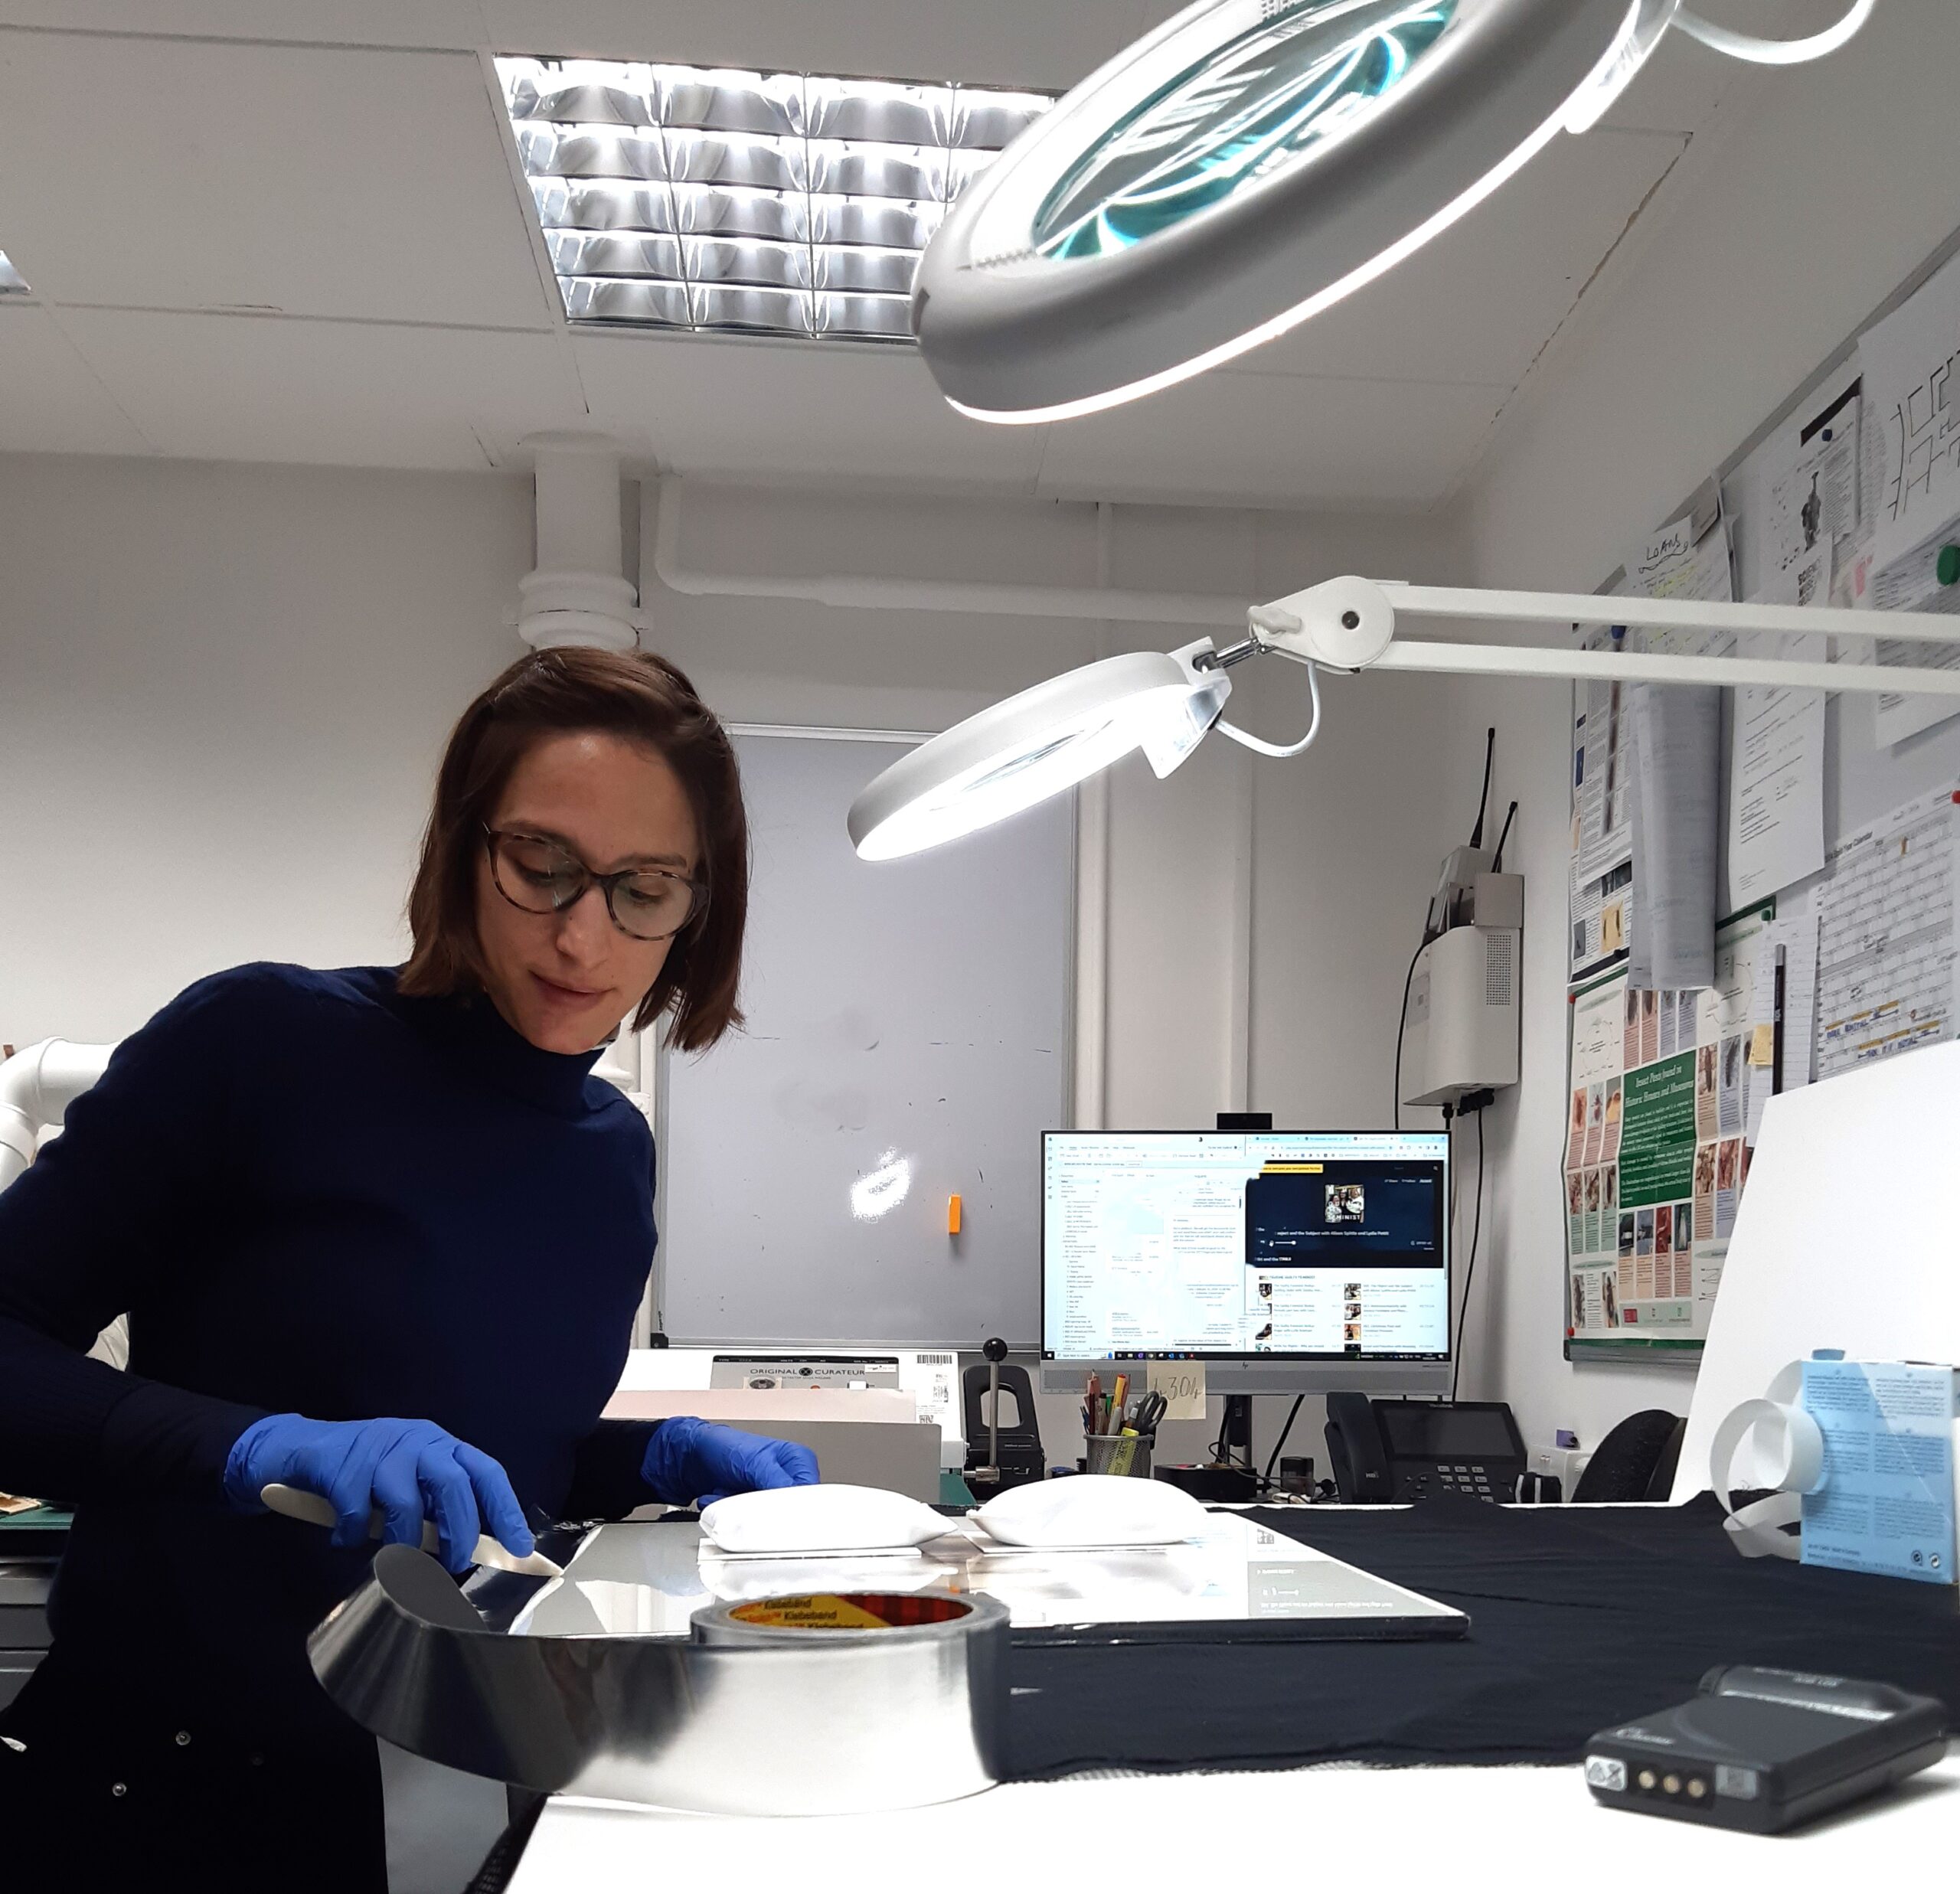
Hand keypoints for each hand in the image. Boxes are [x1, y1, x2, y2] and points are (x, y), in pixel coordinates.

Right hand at [224, 1414, 533, 1575]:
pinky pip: (355, 1513)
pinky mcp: (343, 1465)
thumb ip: (437, 1506)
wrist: (304, 1448)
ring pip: (405, 1502)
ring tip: (394, 1563)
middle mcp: (417, 1440)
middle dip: (458, 1531)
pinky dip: (351, 1537)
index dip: (504, 1510)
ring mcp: (379, 1450)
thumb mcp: (411, 1481)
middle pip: (451, 1484)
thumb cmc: (367, 1472)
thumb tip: (471, 1548)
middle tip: (455, 1565)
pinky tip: (344, 1540)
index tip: (520, 1547)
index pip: (485, 1473)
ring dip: (403, 1542)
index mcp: (441, 1445)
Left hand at [641, 1417, 819, 1507]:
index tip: (780, 1520)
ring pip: (766, 1521)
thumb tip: (794, 1504)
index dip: (796, 1510)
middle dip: (762, 1511)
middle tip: (744, 1500)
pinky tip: (720, 1497)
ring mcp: (767, 1494)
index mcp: (798, 1461)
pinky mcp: (750, 1508)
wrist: (687, 1456)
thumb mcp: (755, 1461)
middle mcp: (787, 1478)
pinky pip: (748, 1524)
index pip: (810, 1495)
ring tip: (726, 1494)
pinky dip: (731, 1517)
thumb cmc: (722, 1447)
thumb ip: (776, 1481)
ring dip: (742, 1514)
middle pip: (789, 1512)